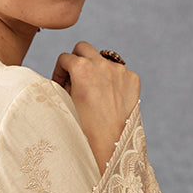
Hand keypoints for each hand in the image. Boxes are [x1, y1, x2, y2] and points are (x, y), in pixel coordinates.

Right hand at [52, 41, 140, 173]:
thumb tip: (68, 71)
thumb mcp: (65, 101)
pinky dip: (113, 80)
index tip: (60, 84)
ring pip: (103, 59)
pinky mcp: (133, 79)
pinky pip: (119, 72)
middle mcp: (102, 64)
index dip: (59, 71)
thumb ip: (63, 81)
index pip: (64, 58)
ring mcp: (120, 70)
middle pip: (84, 48)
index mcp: (82, 68)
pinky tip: (109, 98)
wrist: (108, 145)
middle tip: (75, 78)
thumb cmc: (82, 127)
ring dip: (96, 69)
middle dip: (77, 60)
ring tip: (94, 91)